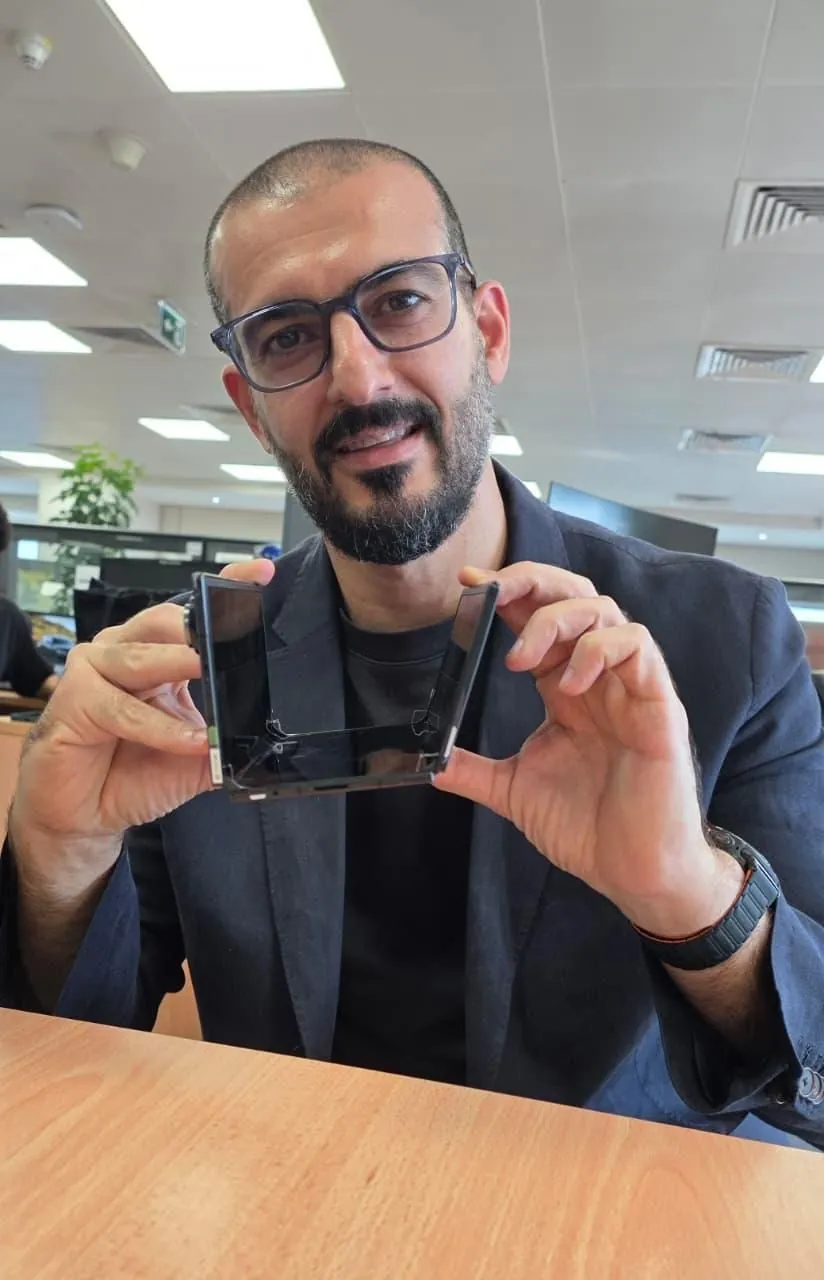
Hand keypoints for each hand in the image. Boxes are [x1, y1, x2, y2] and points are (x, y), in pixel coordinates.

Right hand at [10, 559, 274, 872]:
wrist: (86, 816)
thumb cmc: (133, 775)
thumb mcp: (196, 758)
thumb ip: (225, 740)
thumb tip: (263, 737)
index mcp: (159, 655)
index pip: (192, 612)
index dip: (226, 588)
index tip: (261, 573)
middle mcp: (126, 652)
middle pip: (165, 621)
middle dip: (200, 625)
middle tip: (234, 630)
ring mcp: (96, 670)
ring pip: (142, 657)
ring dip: (179, 665)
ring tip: (208, 670)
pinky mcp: (74, 699)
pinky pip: (121, 707)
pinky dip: (157, 726)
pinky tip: (186, 741)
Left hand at [435, 563, 741, 936]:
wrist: (635, 872)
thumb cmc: (589, 827)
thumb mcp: (516, 791)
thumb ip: (474, 771)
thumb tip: (429, 762)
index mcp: (563, 689)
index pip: (536, 620)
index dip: (505, 595)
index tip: (466, 584)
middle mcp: (595, 678)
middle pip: (572, 596)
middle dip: (530, 581)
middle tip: (491, 590)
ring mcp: (628, 687)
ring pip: (603, 611)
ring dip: (555, 619)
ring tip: (520, 658)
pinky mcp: (657, 704)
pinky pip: (637, 647)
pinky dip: (600, 649)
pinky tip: (572, 682)